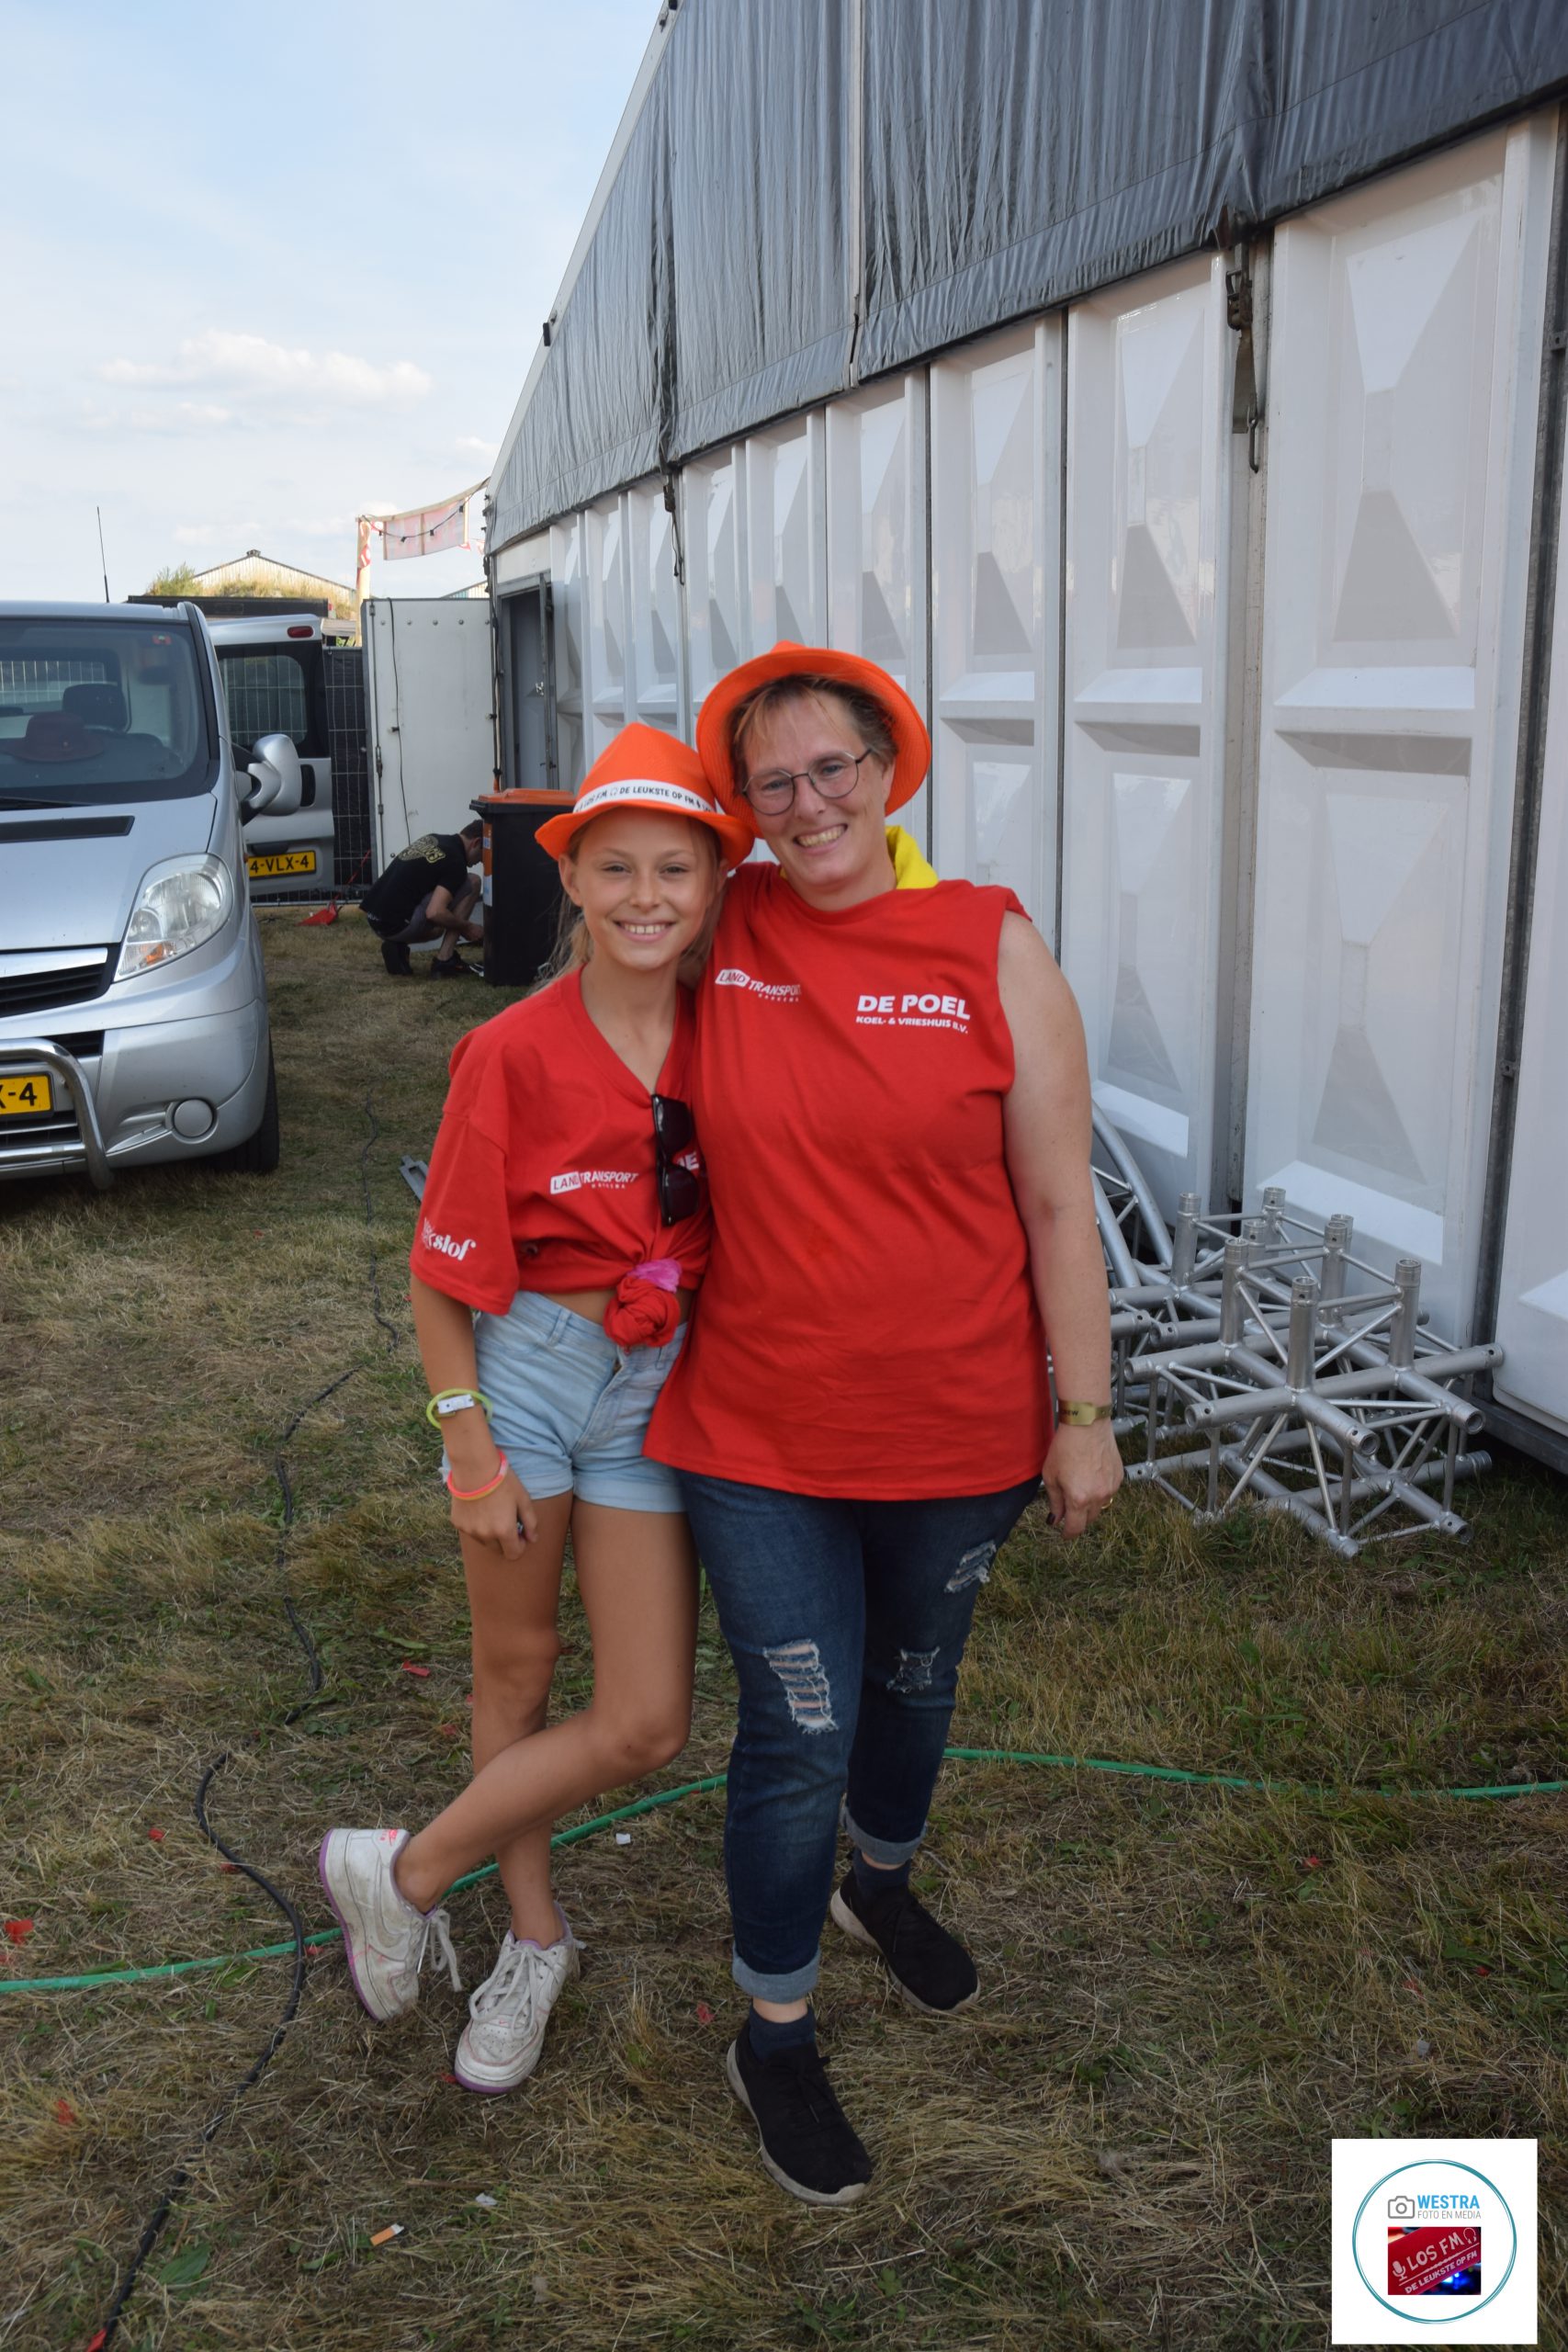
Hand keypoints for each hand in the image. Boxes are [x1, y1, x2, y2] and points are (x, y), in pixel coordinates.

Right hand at [449, 1465, 538, 1558]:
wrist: (474, 1467)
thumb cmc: (503, 1481)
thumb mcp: (523, 1499)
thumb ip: (531, 1522)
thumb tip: (533, 1539)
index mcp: (504, 1531)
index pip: (513, 1555)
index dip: (520, 1545)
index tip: (520, 1533)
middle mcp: (485, 1535)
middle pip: (498, 1550)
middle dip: (505, 1540)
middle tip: (506, 1520)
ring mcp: (469, 1530)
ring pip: (484, 1541)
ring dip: (490, 1533)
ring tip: (492, 1511)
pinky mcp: (457, 1523)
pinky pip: (471, 1530)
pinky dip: (476, 1524)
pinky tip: (478, 1507)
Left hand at [1042, 1420, 1122, 1537]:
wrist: (1087, 1425)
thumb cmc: (1065, 1447)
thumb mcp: (1050, 1476)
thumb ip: (1055, 1501)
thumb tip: (1056, 1518)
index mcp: (1078, 1499)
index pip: (1076, 1528)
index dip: (1068, 1533)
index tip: (1064, 1533)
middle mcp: (1098, 1497)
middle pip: (1089, 1519)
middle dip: (1078, 1517)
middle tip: (1068, 1507)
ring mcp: (1111, 1488)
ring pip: (1100, 1506)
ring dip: (1090, 1503)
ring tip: (1080, 1485)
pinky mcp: (1119, 1477)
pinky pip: (1109, 1492)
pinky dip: (1100, 1490)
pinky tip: (1091, 1475)